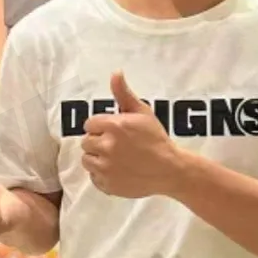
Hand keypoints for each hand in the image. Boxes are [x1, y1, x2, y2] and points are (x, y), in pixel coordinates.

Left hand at [80, 71, 181, 197]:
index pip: (90, 124)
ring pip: (87, 160)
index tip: (114, 132)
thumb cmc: (156, 138)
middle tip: (117, 145)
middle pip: (86, 142)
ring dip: (97, 158)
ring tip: (117, 158)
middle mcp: (106, 146)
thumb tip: (115, 72)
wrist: (170, 169)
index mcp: (113, 126)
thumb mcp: (142, 112)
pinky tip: (118, 171)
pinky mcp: (108, 185)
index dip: (101, 127)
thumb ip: (123, 93)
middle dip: (98, 142)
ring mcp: (106, 168)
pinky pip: (94, 178)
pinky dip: (102, 175)